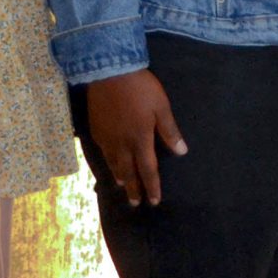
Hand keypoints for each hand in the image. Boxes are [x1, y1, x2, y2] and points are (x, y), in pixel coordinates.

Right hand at [83, 69, 187, 206]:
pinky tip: (109, 162)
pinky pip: (102, 152)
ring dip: (119, 176)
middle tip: (135, 203)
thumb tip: (181, 152)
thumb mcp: (162, 107)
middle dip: (133, 188)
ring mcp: (106, 138)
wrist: (109, 73)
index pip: (147, 170)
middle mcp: (121, 144)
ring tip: (122, 185)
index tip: (154, 201)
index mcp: (140, 140)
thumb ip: (170, 131)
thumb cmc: (141, 89)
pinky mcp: (96, 130)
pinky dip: (107, 162)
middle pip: (128, 172)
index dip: (152, 186)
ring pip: (113, 163)